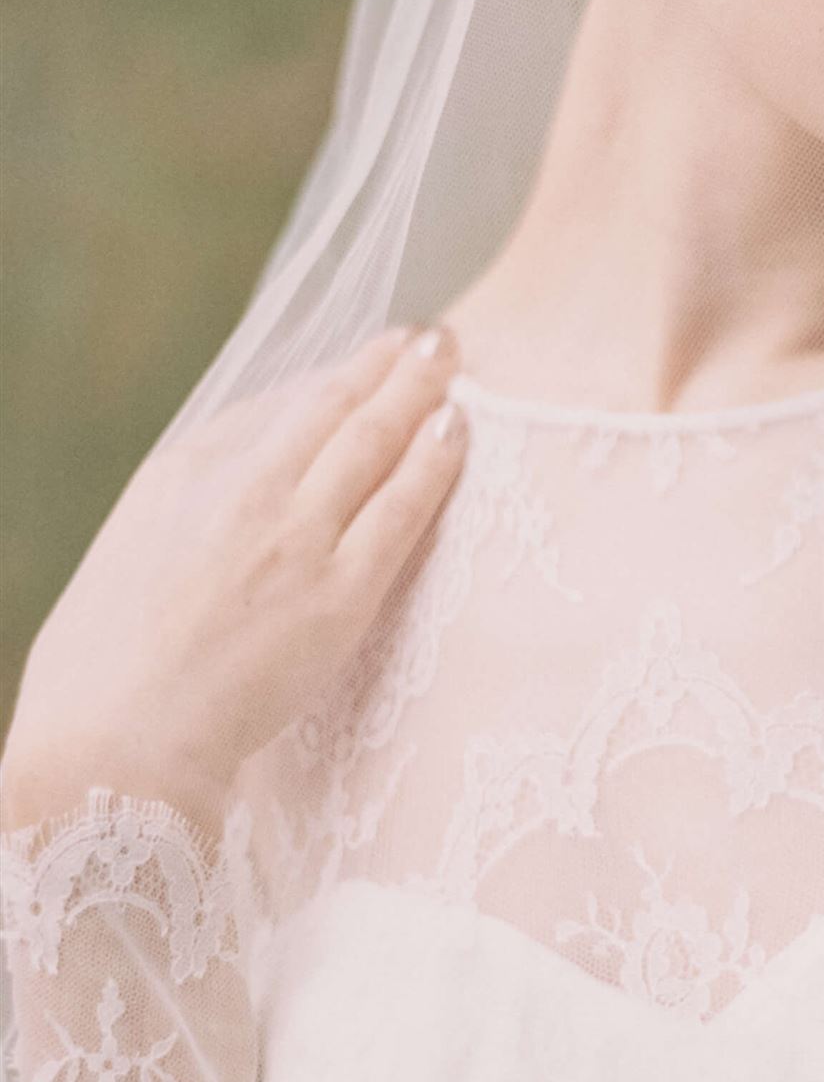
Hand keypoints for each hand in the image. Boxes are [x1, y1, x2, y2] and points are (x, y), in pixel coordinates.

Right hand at [0, 325, 467, 836]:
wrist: (112, 743)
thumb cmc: (107, 673)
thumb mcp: (133, 557)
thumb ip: (190, 513)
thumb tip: (237, 493)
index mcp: (180, 474)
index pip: (271, 409)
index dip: (330, 382)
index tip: (363, 366)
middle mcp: (240, 489)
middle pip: (328, 406)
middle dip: (384, 364)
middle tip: (429, 338)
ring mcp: (293, 537)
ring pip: (371, 440)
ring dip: (419, 391)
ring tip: (453, 356)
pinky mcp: (337, 594)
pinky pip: (400, 510)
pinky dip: (433, 462)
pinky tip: (458, 431)